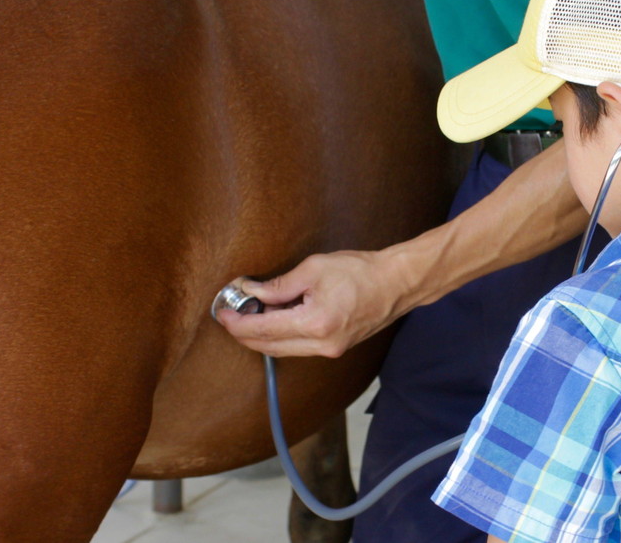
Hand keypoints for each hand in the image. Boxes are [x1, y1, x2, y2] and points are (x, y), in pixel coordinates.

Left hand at [217, 250, 410, 358]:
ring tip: (251, 311)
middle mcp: (321, 345)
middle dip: (244, 332)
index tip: (223, 312)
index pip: (263, 330)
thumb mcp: (314, 269)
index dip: (238, 323)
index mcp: (314, 324)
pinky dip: (282, 335)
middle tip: (230, 313)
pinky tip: (275, 317)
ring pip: (283, 350)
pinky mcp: (336, 348)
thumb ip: (279, 285)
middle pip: (269, 346)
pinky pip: (298, 347)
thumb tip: (252, 291)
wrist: (397, 283)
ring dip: (262, 335)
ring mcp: (330, 350)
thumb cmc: (361, 271)